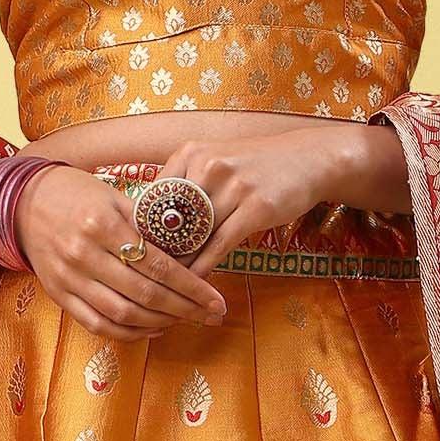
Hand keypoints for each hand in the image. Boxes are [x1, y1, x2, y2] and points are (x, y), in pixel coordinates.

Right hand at [14, 165, 228, 343]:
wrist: (23, 204)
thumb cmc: (76, 194)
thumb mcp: (114, 195)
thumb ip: (147, 223)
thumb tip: (189, 248)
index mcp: (103, 224)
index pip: (159, 265)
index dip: (192, 287)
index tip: (216, 299)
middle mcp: (85, 254)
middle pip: (145, 294)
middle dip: (185, 309)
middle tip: (211, 316)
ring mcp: (69, 279)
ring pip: (123, 314)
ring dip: (160, 323)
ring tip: (185, 320)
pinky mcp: (59, 295)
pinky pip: (98, 324)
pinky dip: (129, 333)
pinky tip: (152, 329)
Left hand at [143, 121, 408, 282]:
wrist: (308, 159)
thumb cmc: (257, 166)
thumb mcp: (216, 162)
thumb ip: (186, 184)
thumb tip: (152, 224)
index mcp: (191, 153)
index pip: (153, 196)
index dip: (141, 229)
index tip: (131, 255)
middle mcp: (208, 165)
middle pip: (170, 219)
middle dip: (157, 252)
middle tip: (143, 279)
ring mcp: (233, 186)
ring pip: (195, 235)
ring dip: (180, 265)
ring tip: (166, 287)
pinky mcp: (255, 207)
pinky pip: (220, 244)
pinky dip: (205, 266)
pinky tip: (196, 283)